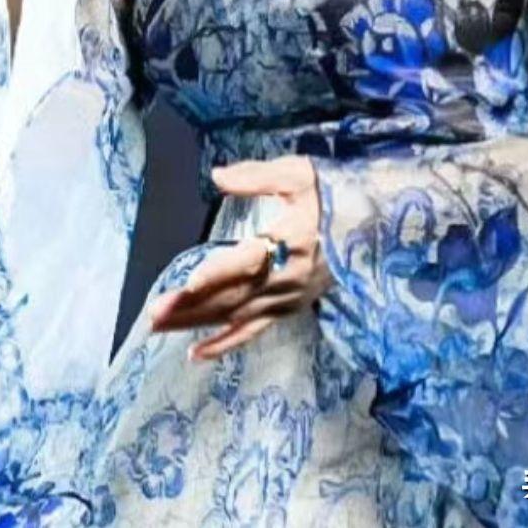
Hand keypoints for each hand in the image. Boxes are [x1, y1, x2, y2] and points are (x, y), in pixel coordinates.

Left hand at [148, 156, 331, 361]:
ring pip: (235, 316)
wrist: (374, 226)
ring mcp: (286, 299)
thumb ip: (256, 176)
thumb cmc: (332, 195)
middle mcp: (285, 278)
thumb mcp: (299, 174)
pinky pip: (253, 332)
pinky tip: (196, 354)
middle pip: (232, 295)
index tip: (188, 282)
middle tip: (153, 314)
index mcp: (288, 241)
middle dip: (191, 305)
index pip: (247, 260)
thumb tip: (216, 176)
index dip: (218, 272)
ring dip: (197, 323)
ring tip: (159, 328)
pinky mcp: (289, 309)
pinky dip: (224, 345)